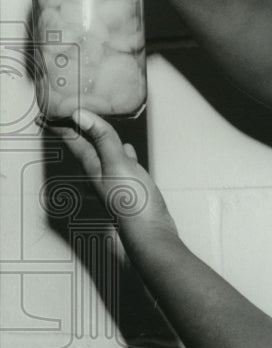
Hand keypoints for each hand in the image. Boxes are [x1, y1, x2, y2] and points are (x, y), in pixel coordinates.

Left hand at [52, 109, 177, 243]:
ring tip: (94, 129)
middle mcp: (100, 174)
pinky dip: (122, 153)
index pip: (72, 141)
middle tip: (65, 117)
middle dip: (75, 130)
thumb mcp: (117, 165)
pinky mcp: (131, 185)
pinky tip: (128, 151)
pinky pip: (122, 163)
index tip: (45, 117)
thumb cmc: (133, 204)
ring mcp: (115, 180)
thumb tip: (80, 115)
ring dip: (98, 139)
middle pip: (84, 146)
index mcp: (94, 167)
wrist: (150, 232)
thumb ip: (103, 139)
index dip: (60, 126)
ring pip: (103, 153)